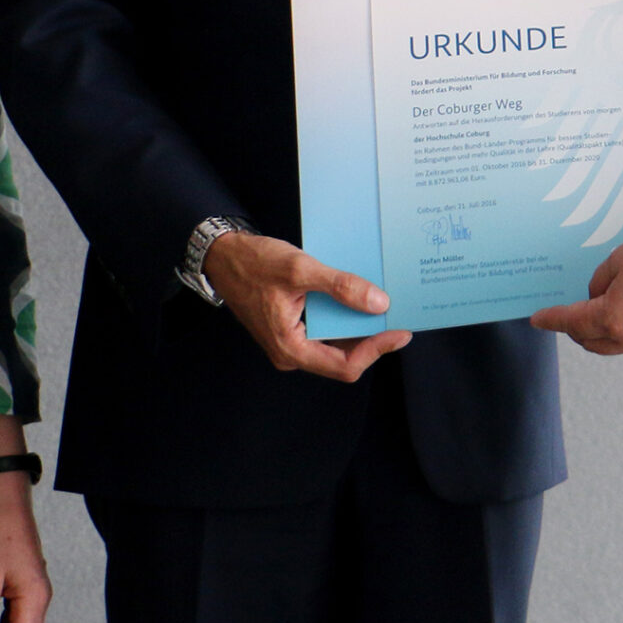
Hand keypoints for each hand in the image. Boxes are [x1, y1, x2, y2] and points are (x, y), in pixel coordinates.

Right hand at [203, 231, 410, 381]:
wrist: (223, 256)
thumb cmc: (253, 263)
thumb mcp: (299, 270)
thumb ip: (339, 287)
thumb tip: (378, 304)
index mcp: (290, 348)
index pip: (345, 365)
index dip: (376, 350)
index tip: (399, 331)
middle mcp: (292, 352)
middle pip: (344, 356)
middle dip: (372, 337)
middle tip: (398, 315)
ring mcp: (293, 341)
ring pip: (336, 342)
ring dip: (359, 326)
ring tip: (383, 304)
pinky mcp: (294, 327)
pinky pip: (326, 329)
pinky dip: (344, 316)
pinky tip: (358, 297)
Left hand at [531, 242, 622, 354]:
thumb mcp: (621, 259)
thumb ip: (602, 278)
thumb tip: (598, 293)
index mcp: (611, 318)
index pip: (572, 321)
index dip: (552, 319)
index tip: (537, 319)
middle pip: (589, 340)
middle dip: (575, 328)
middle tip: (570, 313)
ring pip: (612, 343)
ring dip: (600, 330)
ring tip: (600, 308)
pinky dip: (622, 330)